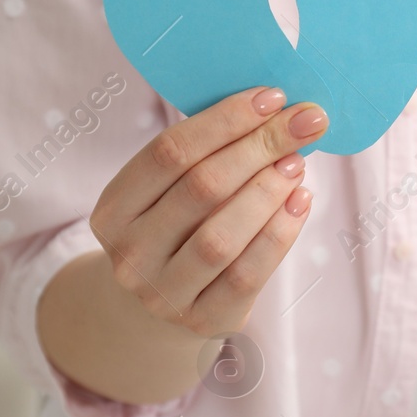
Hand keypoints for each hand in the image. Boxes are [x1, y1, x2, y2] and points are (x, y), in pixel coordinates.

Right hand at [88, 86, 327, 340]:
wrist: (153, 312)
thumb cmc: (172, 231)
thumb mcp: (164, 195)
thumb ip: (203, 156)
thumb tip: (274, 109)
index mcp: (113, 209)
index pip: (169, 152)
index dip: (225, 120)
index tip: (272, 97)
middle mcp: (131, 253)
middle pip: (201, 188)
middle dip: (260, 147)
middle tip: (303, 122)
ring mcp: (163, 292)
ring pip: (221, 236)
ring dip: (268, 192)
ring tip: (297, 162)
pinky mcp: (202, 319)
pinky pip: (247, 275)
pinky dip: (279, 234)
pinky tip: (300, 202)